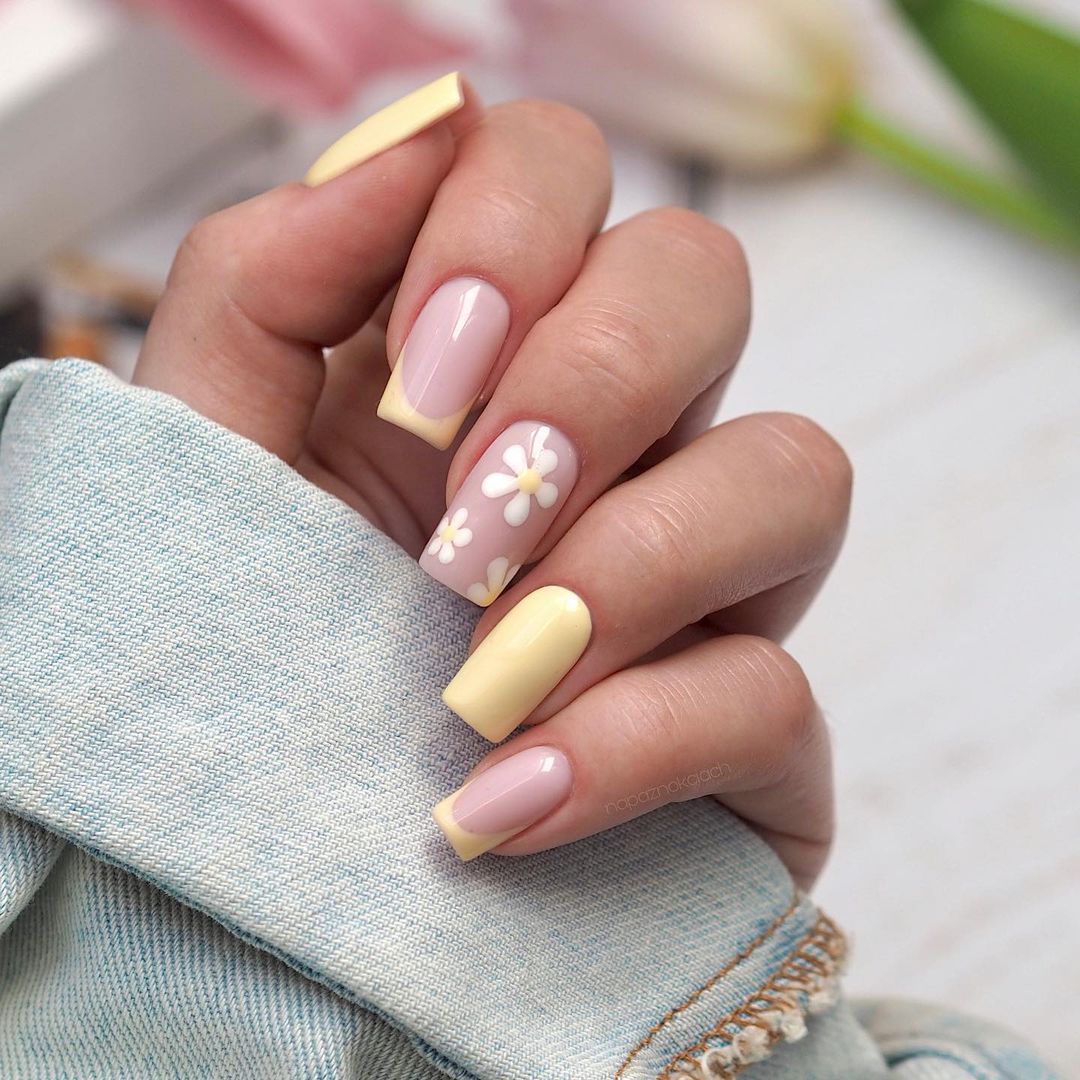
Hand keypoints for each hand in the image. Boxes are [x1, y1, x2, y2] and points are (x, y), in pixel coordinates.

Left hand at [135, 76, 849, 889]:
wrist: (291, 887)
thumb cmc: (248, 660)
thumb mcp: (208, 460)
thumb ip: (268, 280)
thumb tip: (415, 139)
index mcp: (481, 351)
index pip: (558, 170)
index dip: (510, 231)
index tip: (424, 378)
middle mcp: (612, 438)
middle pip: (701, 279)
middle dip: (590, 385)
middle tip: (465, 533)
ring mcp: (702, 577)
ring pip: (796, 469)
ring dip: (635, 566)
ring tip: (482, 678)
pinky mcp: (750, 725)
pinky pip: (777, 690)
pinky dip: (636, 742)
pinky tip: (504, 802)